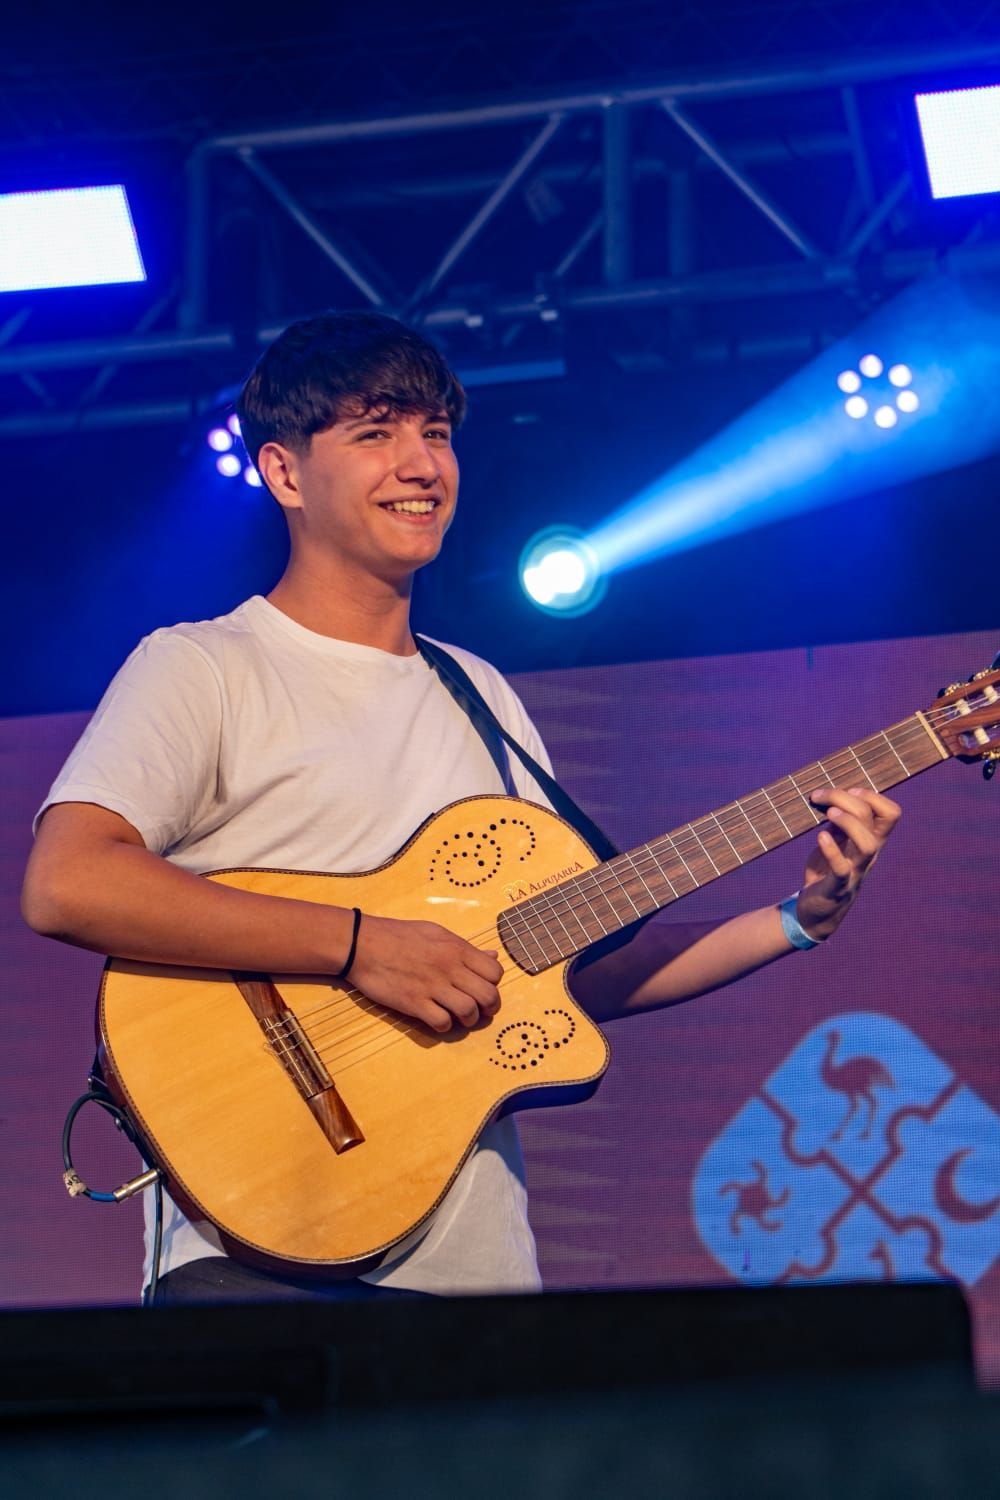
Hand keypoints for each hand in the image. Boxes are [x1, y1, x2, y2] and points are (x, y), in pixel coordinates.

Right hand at [346, 913, 502, 1033]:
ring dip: (468, 1019)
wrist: (362, 944)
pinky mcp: (414, 1003)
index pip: (495, 972)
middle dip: (488, 1008)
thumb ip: (465, 947)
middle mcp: (449, 967)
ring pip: (469, 1012)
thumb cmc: (399, 935)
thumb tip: (492, 956)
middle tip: (479, 1009)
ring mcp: (432, 986)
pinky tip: (437, 1018)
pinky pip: (442, 1022)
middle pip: (488, 996)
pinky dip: (444, 1025)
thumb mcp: (436, 933)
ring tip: (459, 1016)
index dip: (493, 983)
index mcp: (456, 948)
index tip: (482, 987)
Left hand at [796, 786, 901, 940]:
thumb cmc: (827, 869)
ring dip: (848, 823)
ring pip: (868, 845)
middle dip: (847, 798)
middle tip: (821, 796)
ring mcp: (855, 870)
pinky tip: (820, 836)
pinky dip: (831, 850)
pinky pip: (841, 868)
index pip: (891, 813)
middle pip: (874, 819)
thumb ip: (839, 821)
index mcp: (871, 840)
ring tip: (828, 814)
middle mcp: (868, 854)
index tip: (847, 790)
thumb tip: (833, 793)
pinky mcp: (837, 886)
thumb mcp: (836, 841)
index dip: (873, 796)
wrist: (816, 909)